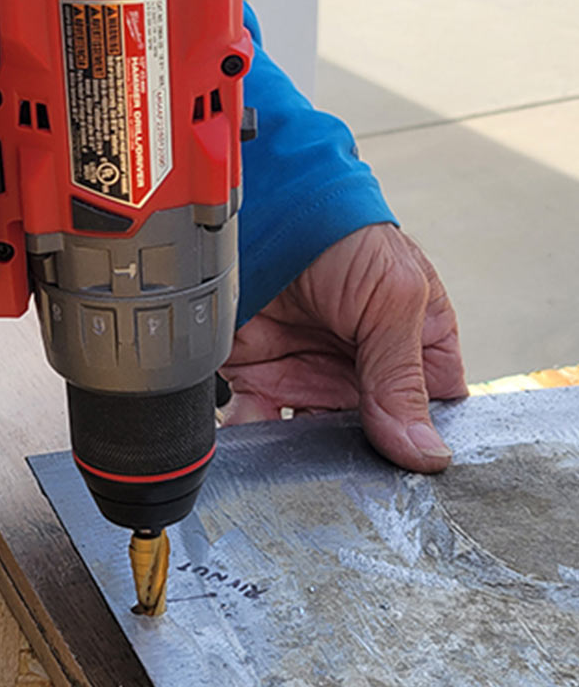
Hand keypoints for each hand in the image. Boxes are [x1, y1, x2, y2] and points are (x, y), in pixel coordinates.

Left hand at [220, 224, 466, 471]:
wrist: (265, 203)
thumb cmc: (342, 230)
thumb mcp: (395, 297)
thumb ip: (402, 377)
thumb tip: (424, 451)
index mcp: (413, 347)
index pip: (431, 414)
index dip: (422, 443)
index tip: (411, 473)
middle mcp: (361, 368)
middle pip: (370, 439)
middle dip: (358, 463)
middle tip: (350, 483)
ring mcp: (310, 374)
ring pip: (313, 443)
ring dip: (305, 461)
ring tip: (302, 475)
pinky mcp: (259, 376)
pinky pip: (259, 425)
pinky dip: (255, 445)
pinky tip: (256, 459)